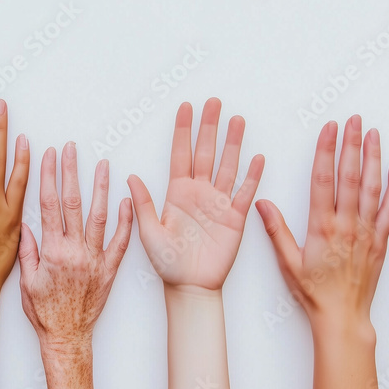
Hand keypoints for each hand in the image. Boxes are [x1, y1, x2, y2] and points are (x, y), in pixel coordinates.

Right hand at [18, 143, 132, 351]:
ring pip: (100, 216)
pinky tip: (127, 201)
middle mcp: (75, 251)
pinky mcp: (110, 269)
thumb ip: (27, 250)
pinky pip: (121, 242)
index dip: (48, 177)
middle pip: (72, 203)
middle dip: (71, 172)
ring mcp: (95, 259)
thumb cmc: (44, 312)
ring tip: (103, 165)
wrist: (67, 337)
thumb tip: (25, 222)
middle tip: (72, 149)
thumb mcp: (26, 280)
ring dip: (101, 188)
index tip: (49, 156)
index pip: (48, 205)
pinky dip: (126, 221)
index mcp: (52, 251)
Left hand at [127, 98, 263, 291]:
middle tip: (214, 102)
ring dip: (232, 144)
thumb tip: (130, 176)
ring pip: (227, 166)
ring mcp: (218, 203)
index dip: (183, 130)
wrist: (190, 287)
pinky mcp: (235, 218)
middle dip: (209, 127)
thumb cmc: (167, 263)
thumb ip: (144, 203)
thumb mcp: (149, 232)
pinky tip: (257, 157)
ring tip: (237, 120)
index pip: (180, 154)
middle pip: (205, 152)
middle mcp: (199, 193)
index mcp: (177, 193)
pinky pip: (244, 193)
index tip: (186, 107)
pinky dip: (252, 176)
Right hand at [257, 116, 388, 331]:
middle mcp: (347, 225)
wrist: (343, 317)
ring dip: (374, 157)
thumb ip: (275, 231)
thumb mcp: (288, 263)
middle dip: (352, 144)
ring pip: (373, 187)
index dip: (326, 150)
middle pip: (351, 176)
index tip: (329, 128)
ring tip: (373, 133)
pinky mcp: (381, 241)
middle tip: (354, 120)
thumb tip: (262, 202)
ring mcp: (367, 231)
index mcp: (322, 227)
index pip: (324, 179)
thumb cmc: (314, 294)